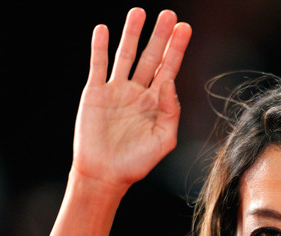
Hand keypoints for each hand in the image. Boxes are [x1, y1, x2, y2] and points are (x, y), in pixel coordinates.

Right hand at [71, 8, 191, 190]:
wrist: (105, 174)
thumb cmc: (137, 162)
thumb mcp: (163, 140)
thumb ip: (170, 111)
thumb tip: (169, 82)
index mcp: (156, 102)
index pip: (169, 69)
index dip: (177, 49)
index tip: (184, 28)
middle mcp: (137, 92)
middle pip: (151, 57)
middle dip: (159, 36)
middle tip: (169, 14)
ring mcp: (116, 90)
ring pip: (125, 55)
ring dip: (132, 34)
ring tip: (139, 12)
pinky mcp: (95, 93)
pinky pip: (98, 66)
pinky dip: (99, 48)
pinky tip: (103, 30)